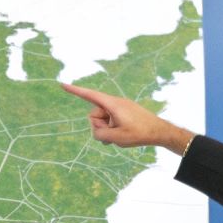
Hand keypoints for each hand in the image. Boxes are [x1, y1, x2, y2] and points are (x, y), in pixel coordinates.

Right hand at [61, 83, 193, 152]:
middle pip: (94, 114)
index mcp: (112, 104)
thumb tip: (96, 131)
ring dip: (107, 130)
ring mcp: (119, 108)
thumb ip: (100, 134)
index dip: (75, 91)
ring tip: (120, 136)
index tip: (62, 85)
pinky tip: (123, 135)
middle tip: (113, 135)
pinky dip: (113, 129)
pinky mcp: (124, 113)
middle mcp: (114, 103)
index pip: (89, 95)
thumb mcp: (116, 137)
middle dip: (99, 126)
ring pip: (102, 120)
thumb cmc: (139, 133)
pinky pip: (111, 121)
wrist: (160, 131)